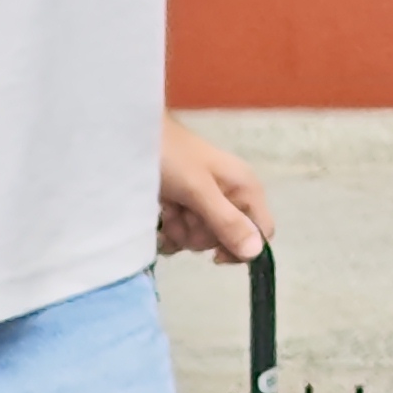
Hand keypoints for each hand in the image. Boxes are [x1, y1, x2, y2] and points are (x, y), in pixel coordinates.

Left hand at [156, 126, 272, 265]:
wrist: (131, 136)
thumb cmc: (172, 157)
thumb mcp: (199, 190)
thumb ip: (227, 222)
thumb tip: (255, 254)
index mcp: (245, 189)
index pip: (261, 231)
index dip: (242, 247)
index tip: (213, 255)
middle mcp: (230, 196)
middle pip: (226, 238)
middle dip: (201, 235)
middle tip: (183, 215)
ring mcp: (205, 201)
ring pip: (202, 237)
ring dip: (181, 232)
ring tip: (167, 211)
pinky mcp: (184, 204)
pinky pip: (184, 233)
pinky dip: (171, 230)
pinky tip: (160, 217)